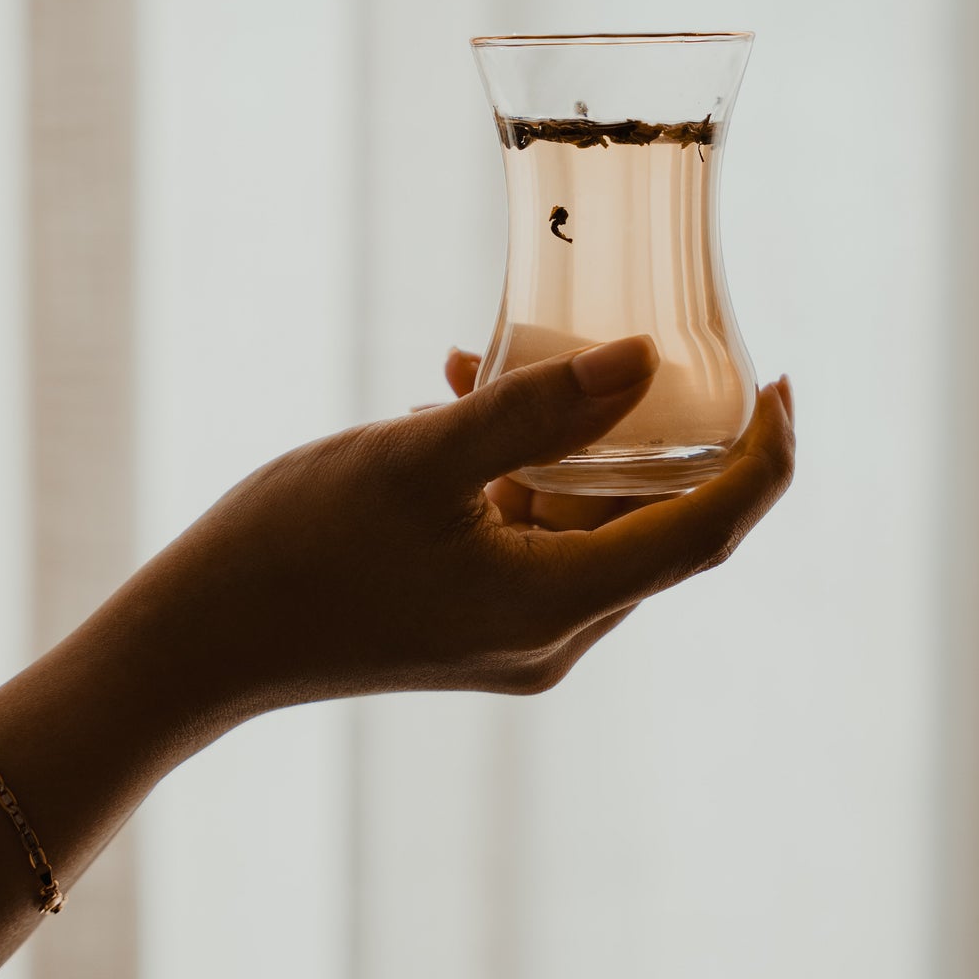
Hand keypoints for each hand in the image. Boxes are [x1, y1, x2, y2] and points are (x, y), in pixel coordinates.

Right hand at [145, 335, 794, 712]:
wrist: (194, 642)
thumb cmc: (295, 550)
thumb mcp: (419, 459)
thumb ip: (535, 409)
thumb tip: (644, 360)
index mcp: (561, 606)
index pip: (711, 531)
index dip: (765, 458)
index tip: (784, 380)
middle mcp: (555, 634)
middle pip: (658, 523)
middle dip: (655, 426)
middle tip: (645, 336)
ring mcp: (513, 634)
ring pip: (587, 519)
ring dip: (567, 438)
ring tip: (489, 361)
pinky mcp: (472, 621)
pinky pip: (531, 532)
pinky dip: (518, 470)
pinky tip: (456, 405)